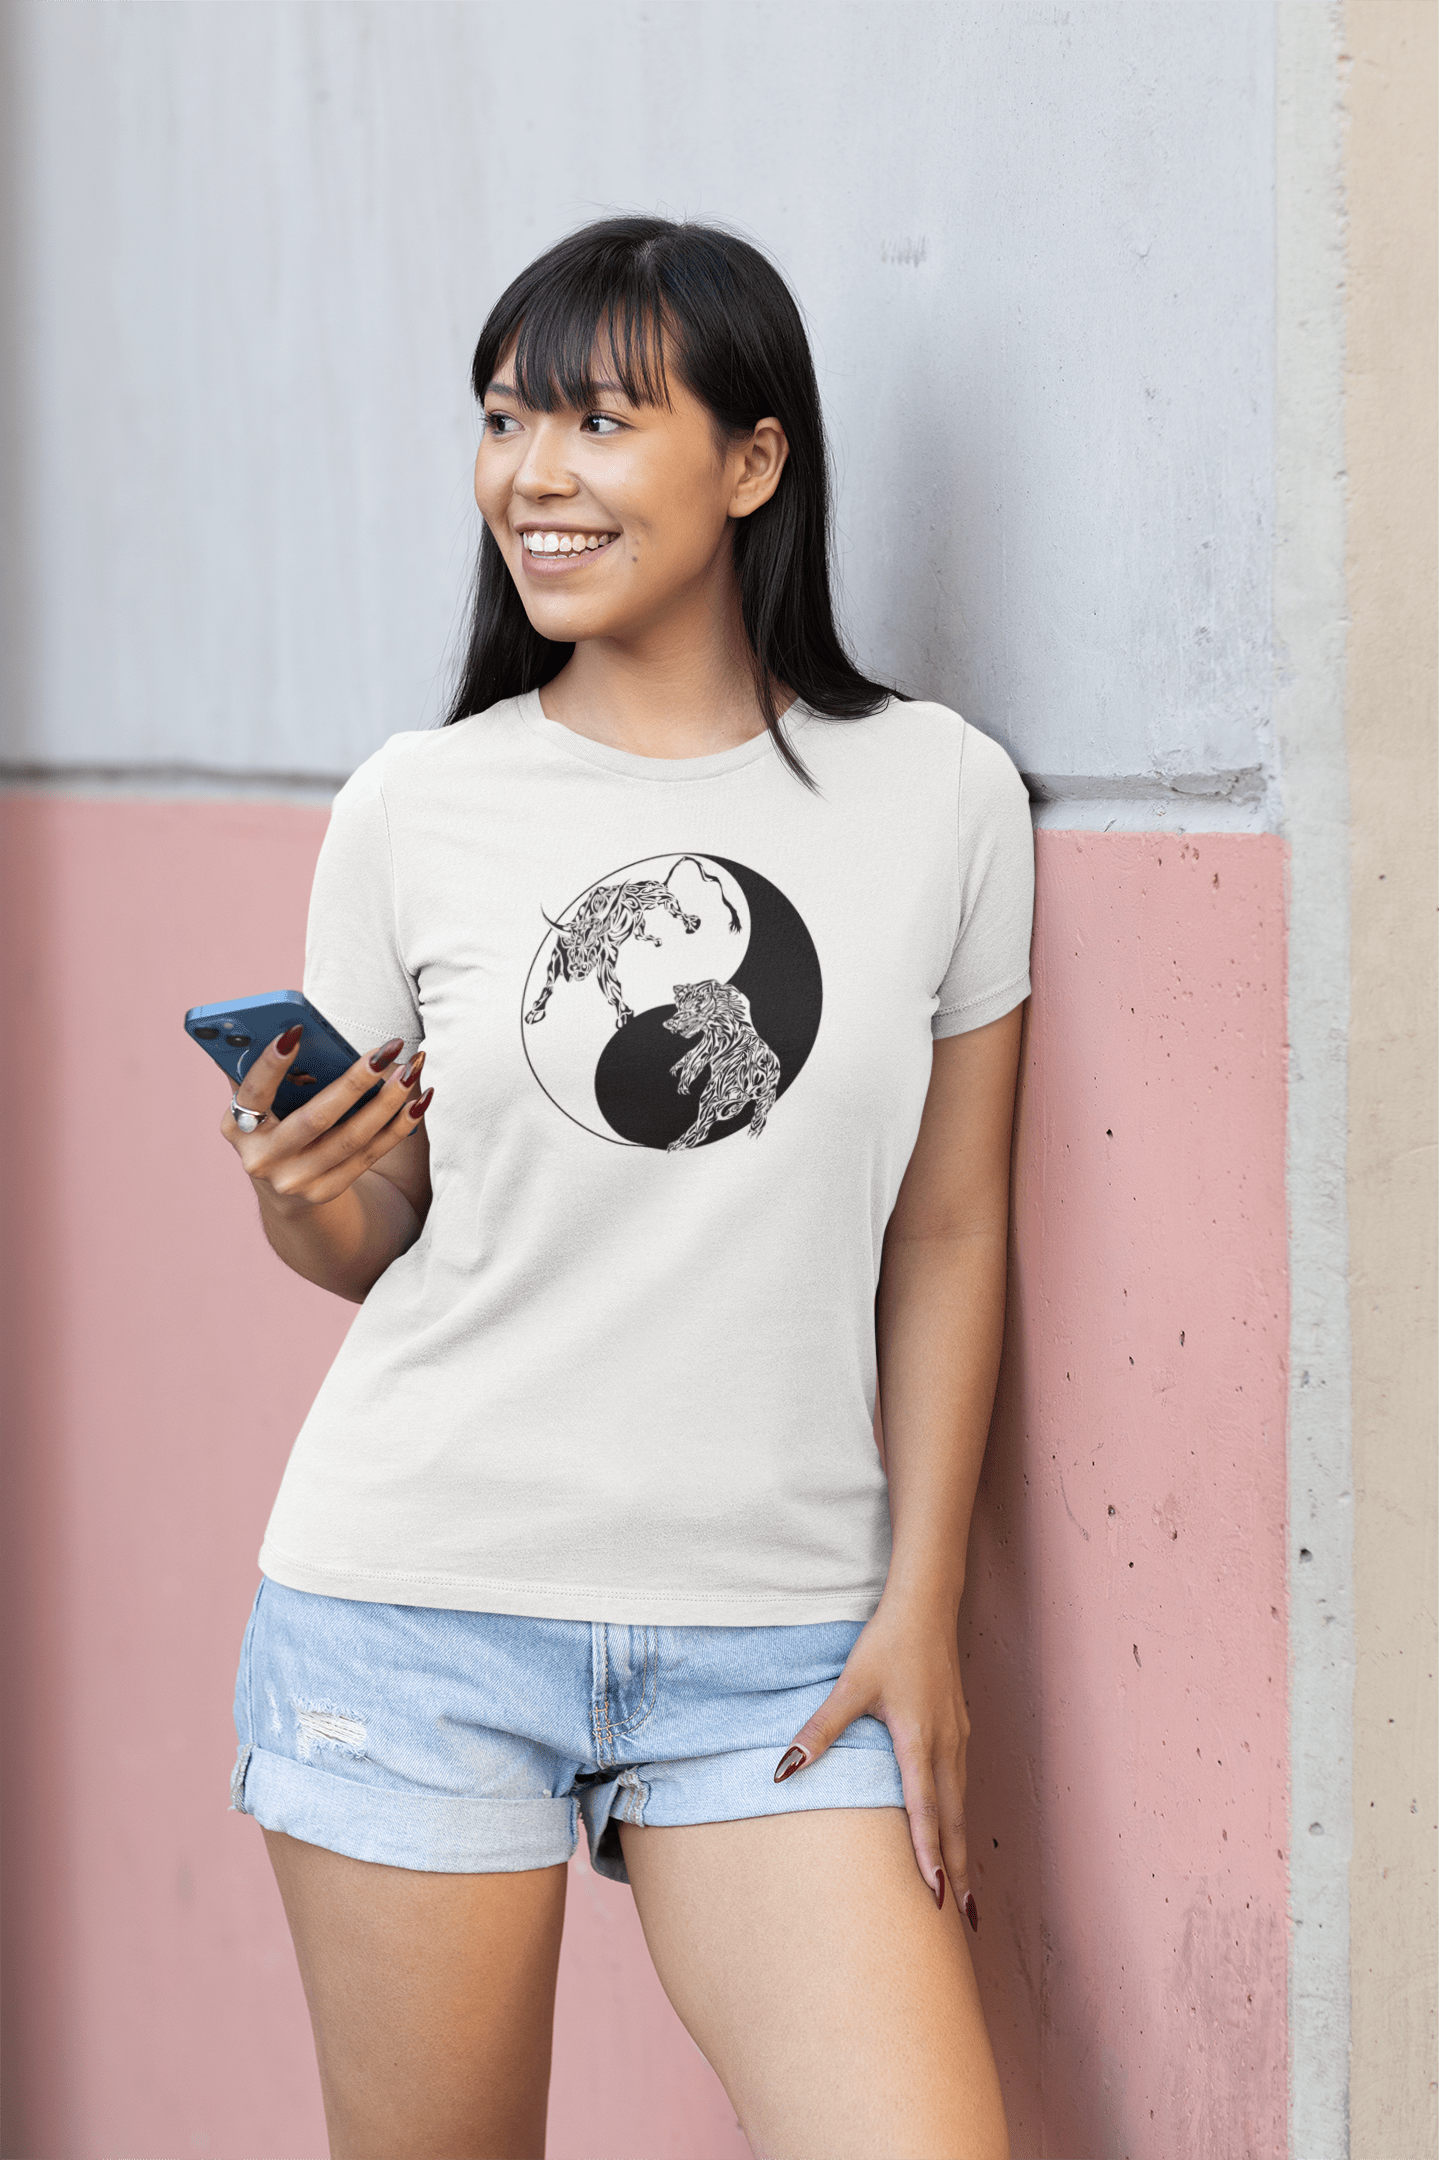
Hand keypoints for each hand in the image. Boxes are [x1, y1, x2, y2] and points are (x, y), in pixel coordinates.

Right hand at [221, 1025, 430, 1211]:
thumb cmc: (276, 1121)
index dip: (271, 1064)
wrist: (283, 1184)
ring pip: (351, 1138)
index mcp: (237, 1127)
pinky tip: (419, 1102)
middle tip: (387, 1050)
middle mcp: (262, 1159)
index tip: (297, 1030)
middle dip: (355, 1081)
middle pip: (315, 1118)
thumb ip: (273, 1071)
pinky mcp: (325, 1191)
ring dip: (387, 1102)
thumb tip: (296, 1029)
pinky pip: (369, 1156)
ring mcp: (295, 1180)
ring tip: (411, 1070)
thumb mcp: (263, 1102)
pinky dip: (398, 1127)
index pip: (253, 1093)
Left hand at [772, 1597, 979, 1932]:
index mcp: (919, 1743)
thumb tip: (784, 1769)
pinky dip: (959, 1815)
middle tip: (965, 1918)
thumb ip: (820, 1730)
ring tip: (963, 1886)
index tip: (938, 1900)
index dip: (929, 1859)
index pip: (925, 1814)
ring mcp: (958, 1737)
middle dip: (959, 1870)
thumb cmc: (888, 1644)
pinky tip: (954, 1826)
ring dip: (962, 1845)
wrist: (927, 1605)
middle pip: (954, 1821)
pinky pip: (961, 1784)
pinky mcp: (959, 1727)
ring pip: (961, 1804)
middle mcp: (946, 1747)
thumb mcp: (849, 1686)